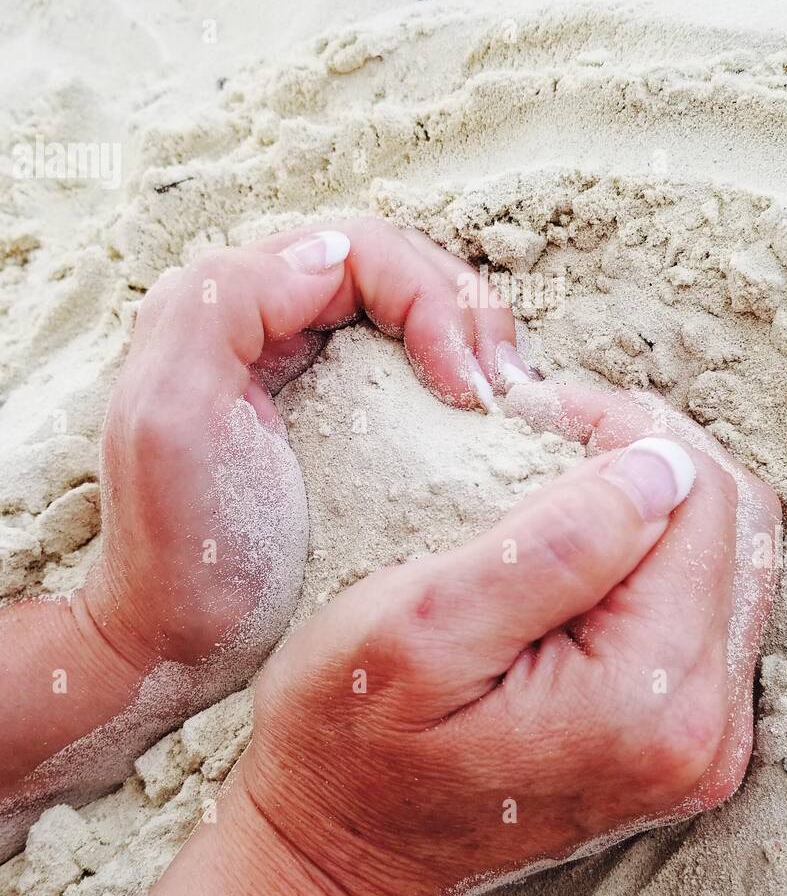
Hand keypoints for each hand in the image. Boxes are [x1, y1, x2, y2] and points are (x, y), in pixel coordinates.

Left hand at [84, 219, 515, 675]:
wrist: (181, 644)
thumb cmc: (181, 549)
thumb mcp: (170, 416)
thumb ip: (226, 303)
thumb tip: (331, 250)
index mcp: (231, 301)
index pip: (364, 252)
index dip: (432, 301)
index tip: (465, 389)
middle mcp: (271, 316)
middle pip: (403, 269)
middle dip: (468, 315)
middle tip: (505, 393)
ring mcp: (312, 363)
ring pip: (420, 308)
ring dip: (477, 341)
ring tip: (508, 404)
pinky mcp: (345, 411)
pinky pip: (419, 361)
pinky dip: (466, 375)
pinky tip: (489, 421)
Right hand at [125, 383, 779, 895]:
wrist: (342, 847)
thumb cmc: (351, 735)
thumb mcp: (422, 623)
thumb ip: (555, 545)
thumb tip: (663, 468)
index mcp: (647, 700)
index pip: (706, 501)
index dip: (631, 432)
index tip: (546, 413)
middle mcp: (703, 731)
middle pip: (739, 527)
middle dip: (655, 456)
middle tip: (559, 433)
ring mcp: (703, 742)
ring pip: (732, 559)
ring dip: (658, 500)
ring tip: (565, 484)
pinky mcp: (685, 739)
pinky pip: (709, 606)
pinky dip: (656, 554)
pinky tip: (585, 544)